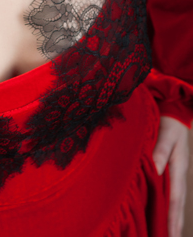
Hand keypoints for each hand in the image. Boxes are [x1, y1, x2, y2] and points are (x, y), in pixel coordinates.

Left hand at [152, 115, 188, 236]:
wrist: (174, 110)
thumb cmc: (169, 122)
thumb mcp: (166, 135)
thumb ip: (160, 151)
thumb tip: (156, 169)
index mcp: (179, 167)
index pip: (175, 198)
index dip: (173, 217)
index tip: (171, 235)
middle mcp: (179, 173)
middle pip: (177, 204)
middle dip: (174, 224)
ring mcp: (176, 172)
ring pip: (174, 200)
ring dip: (171, 217)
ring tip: (167, 235)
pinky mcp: (170, 169)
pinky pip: (169, 191)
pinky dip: (167, 205)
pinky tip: (162, 213)